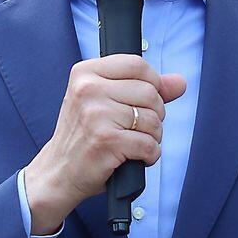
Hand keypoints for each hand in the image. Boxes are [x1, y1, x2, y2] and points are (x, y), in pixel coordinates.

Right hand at [23, 54, 186, 233]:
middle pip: (150, 93)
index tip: (143, 101)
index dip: (152, 84)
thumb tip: (180, 82)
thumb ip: (143, 88)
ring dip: (152, 137)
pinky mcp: (106, 141)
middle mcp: (88, 89)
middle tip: (135, 128)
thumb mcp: (104, 102)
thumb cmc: (83, 136)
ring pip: (153, 120)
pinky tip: (134, 157)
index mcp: (85, 73)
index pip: (137, 64)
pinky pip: (149, 144)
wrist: (58, 172)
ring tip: (132, 143)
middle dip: (154, 115)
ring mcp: (96, 115)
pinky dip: (149, 155)